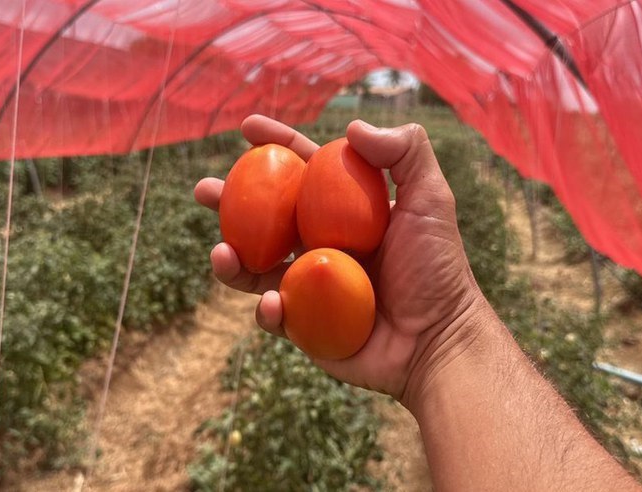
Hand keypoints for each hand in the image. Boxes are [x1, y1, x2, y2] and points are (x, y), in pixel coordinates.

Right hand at [194, 115, 486, 406]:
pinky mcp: (304, 324)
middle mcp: (320, 244)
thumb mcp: (431, 200)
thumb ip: (406, 152)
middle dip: (229, 201)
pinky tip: (273, 302)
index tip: (248, 128)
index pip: (303, 170)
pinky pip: (273, 313)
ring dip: (230, 257)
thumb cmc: (437, 268)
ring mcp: (308, 284)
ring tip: (221, 252)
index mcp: (343, 212)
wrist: (438, 339)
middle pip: (264, 216)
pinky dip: (265, 307)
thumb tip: (351, 127)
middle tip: (204, 191)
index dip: (275, 146)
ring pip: (255, 266)